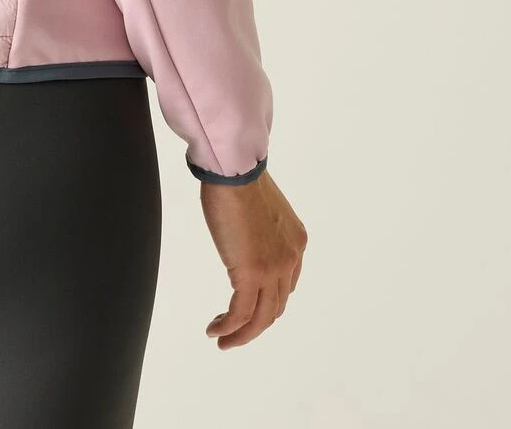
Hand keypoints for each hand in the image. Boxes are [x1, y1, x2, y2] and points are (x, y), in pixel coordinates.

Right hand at [199, 170, 306, 349]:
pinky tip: (214, 330)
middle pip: (276, 306)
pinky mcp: (251, 275)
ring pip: (262, 318)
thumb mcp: (259, 208)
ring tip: (223, 340)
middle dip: (255, 323)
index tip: (247, 305)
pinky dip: (228, 327)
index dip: (268, 301)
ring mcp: (273, 269)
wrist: (234, 170)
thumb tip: (243, 234)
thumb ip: (259, 228)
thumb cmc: (238, 177)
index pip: (286, 285)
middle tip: (234, 331)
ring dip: (242, 334)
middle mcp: (291, 259)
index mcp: (296, 242)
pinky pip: (241, 314)